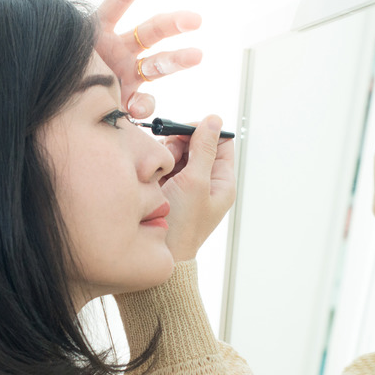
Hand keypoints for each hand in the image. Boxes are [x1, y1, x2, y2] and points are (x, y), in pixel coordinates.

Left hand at [28, 0, 202, 118]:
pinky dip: (142, 105)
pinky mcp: (128, 101)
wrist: (53, 115)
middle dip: (175, 22)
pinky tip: (133, 109)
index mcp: (100, 30)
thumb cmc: (55, 70)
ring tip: (196, 55)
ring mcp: (127, 76)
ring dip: (178, 59)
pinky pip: (143, 102)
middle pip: (152, 30)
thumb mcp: (54, 37)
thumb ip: (45, 3)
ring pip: (159, 64)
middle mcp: (119, 50)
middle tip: (194, 20)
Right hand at [157, 115, 234, 260]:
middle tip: (167, 154)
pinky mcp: (169, 191)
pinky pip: (165, 167)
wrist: (159, 254)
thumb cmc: (181, 227)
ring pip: (179, 154)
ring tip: (158, 170)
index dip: (203, 132)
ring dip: (166, 155)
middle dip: (180, 143)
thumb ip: (204, 149)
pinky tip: (151, 175)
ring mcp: (187, 186)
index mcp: (223, 182)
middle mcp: (207, 183)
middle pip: (198, 145)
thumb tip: (214, 120)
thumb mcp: (195, 182)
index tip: (183, 132)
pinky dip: (157, 165)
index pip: (221, 142)